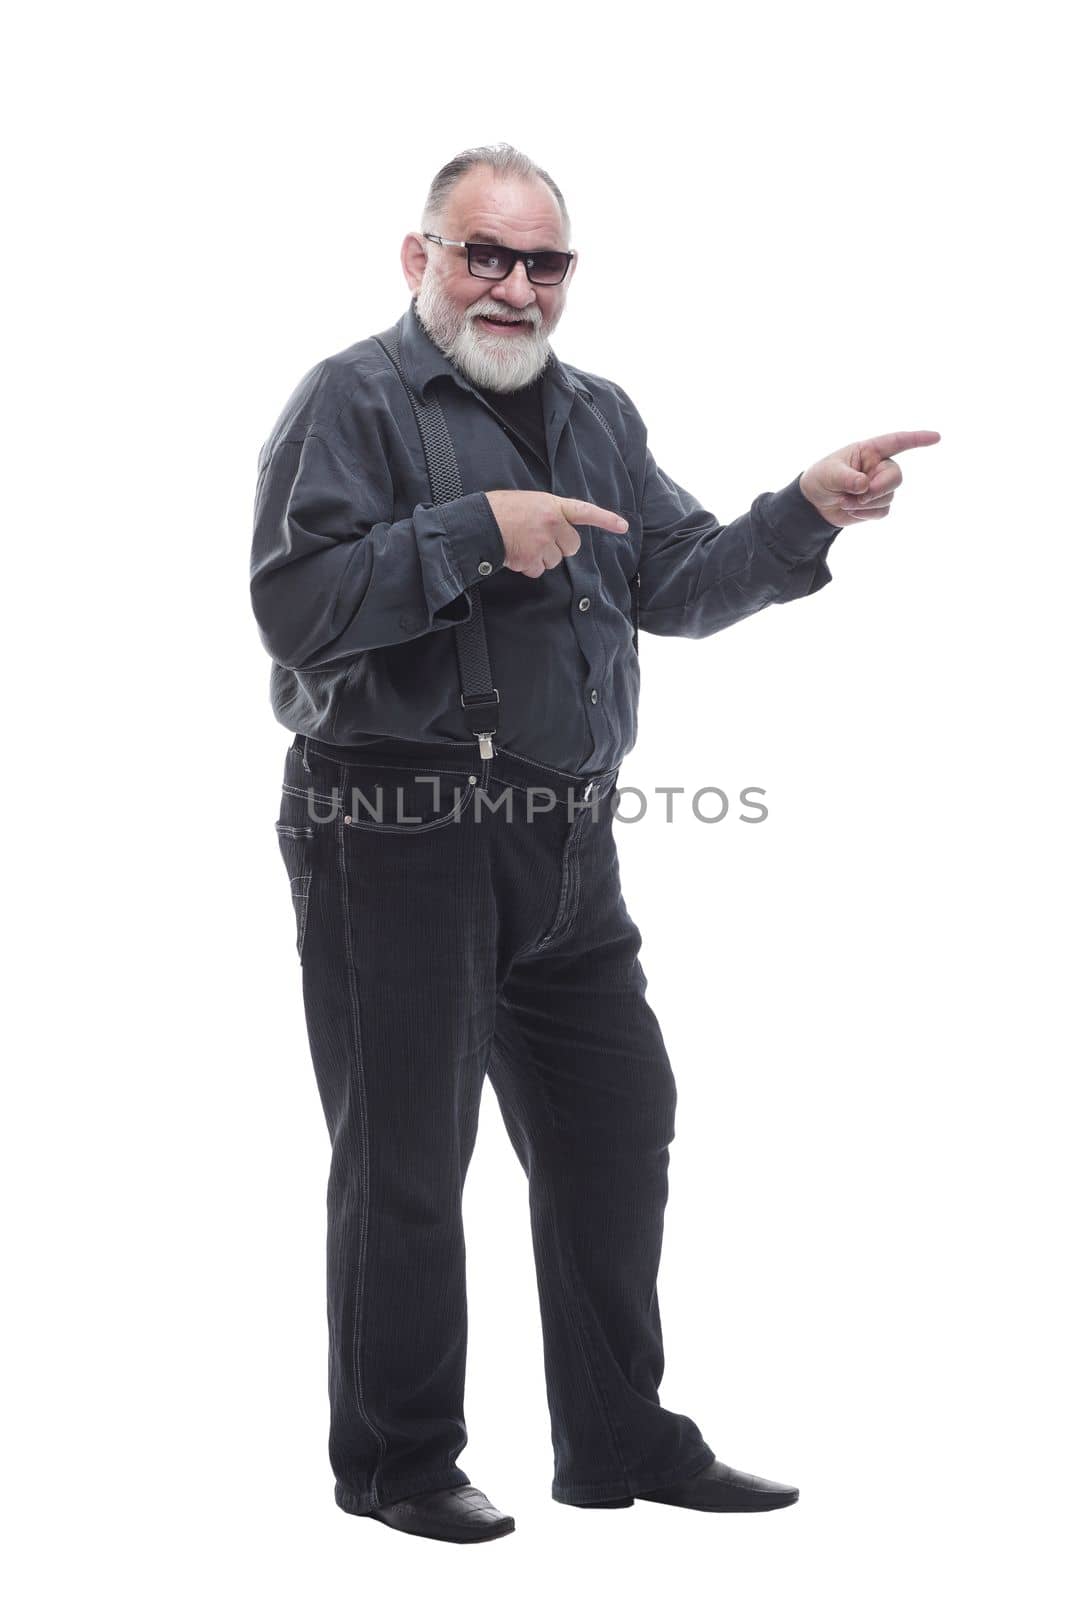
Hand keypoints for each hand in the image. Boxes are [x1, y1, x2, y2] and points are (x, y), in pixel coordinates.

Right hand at [485, 490, 628, 578]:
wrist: (480, 522)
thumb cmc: (501, 510)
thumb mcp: (530, 502)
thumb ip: (548, 514)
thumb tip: (555, 533)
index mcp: (552, 505)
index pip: (585, 511)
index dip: (605, 520)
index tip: (623, 527)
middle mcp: (552, 523)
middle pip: (572, 546)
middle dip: (559, 548)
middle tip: (540, 541)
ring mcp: (543, 542)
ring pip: (554, 561)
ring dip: (540, 558)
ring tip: (522, 544)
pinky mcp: (532, 559)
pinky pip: (537, 570)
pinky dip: (527, 566)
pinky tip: (515, 554)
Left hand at [799, 430, 940, 528]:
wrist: (815, 503)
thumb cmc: (822, 478)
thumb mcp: (830, 474)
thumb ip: (847, 478)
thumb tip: (865, 486)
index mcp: (869, 451)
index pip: (897, 442)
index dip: (917, 439)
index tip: (936, 437)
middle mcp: (879, 467)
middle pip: (896, 476)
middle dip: (879, 488)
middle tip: (860, 495)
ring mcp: (880, 486)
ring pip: (888, 497)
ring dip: (865, 504)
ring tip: (844, 501)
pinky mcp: (878, 505)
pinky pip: (882, 511)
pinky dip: (866, 514)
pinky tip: (851, 510)